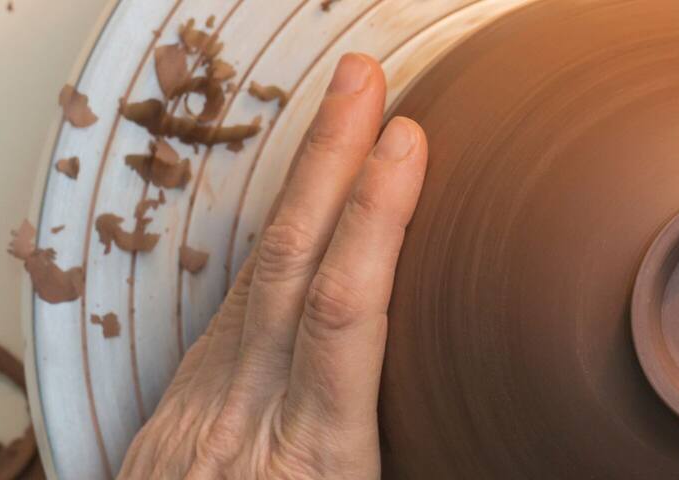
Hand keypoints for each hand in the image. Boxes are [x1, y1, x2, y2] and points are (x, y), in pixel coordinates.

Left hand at [120, 53, 425, 478]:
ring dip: (299, 193)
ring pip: (251, 284)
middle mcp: (244, 432)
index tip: (409, 142)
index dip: (375, 217)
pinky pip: (225, 324)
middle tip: (367, 78)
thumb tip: (505, 443)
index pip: (343, 314)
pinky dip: (269, 259)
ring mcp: (198, 425)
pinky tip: (296, 226)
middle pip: (287, 269)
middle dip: (329, 160)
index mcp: (310, 468)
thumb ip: (426, 468)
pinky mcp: (174, 427)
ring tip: (344, 123)